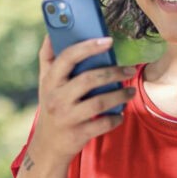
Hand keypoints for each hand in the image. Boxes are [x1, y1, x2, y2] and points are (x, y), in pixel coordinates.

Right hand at [30, 35, 135, 162]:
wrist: (48, 145)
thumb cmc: (51, 105)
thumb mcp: (45, 82)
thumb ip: (48, 57)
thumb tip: (52, 31)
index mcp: (50, 80)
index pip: (68, 57)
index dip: (88, 47)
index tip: (109, 40)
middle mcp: (57, 98)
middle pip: (88, 79)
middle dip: (113, 72)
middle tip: (130, 69)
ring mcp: (67, 117)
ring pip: (99, 102)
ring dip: (120, 95)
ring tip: (131, 91)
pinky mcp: (78, 134)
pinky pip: (103, 123)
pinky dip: (116, 118)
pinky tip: (121, 113)